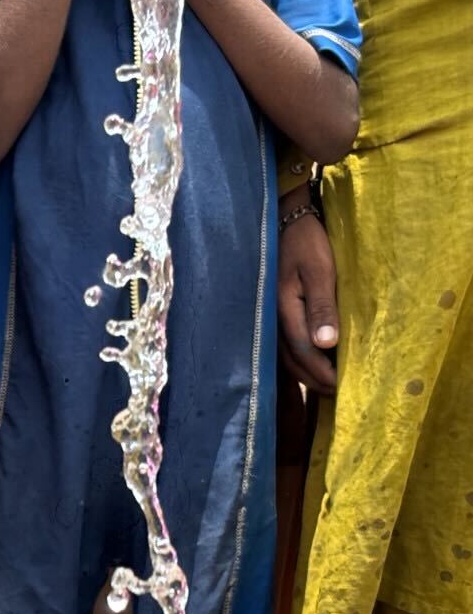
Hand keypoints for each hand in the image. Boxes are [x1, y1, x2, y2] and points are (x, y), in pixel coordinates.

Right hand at [277, 205, 338, 393]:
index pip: (305, 353)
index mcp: (284, 311)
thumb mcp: (320, 270)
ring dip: (306, 374)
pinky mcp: (274, 313)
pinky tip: (311, 363)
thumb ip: (322, 307)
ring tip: (327, 384)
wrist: (286, 220)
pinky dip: (299, 361)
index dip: (324, 373)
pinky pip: (285, 346)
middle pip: (293, 362)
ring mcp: (271, 318)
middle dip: (315, 380)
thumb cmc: (307, 242)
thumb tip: (327, 344)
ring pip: (287, 358)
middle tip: (338, 393)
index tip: (343, 387)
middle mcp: (273, 320)